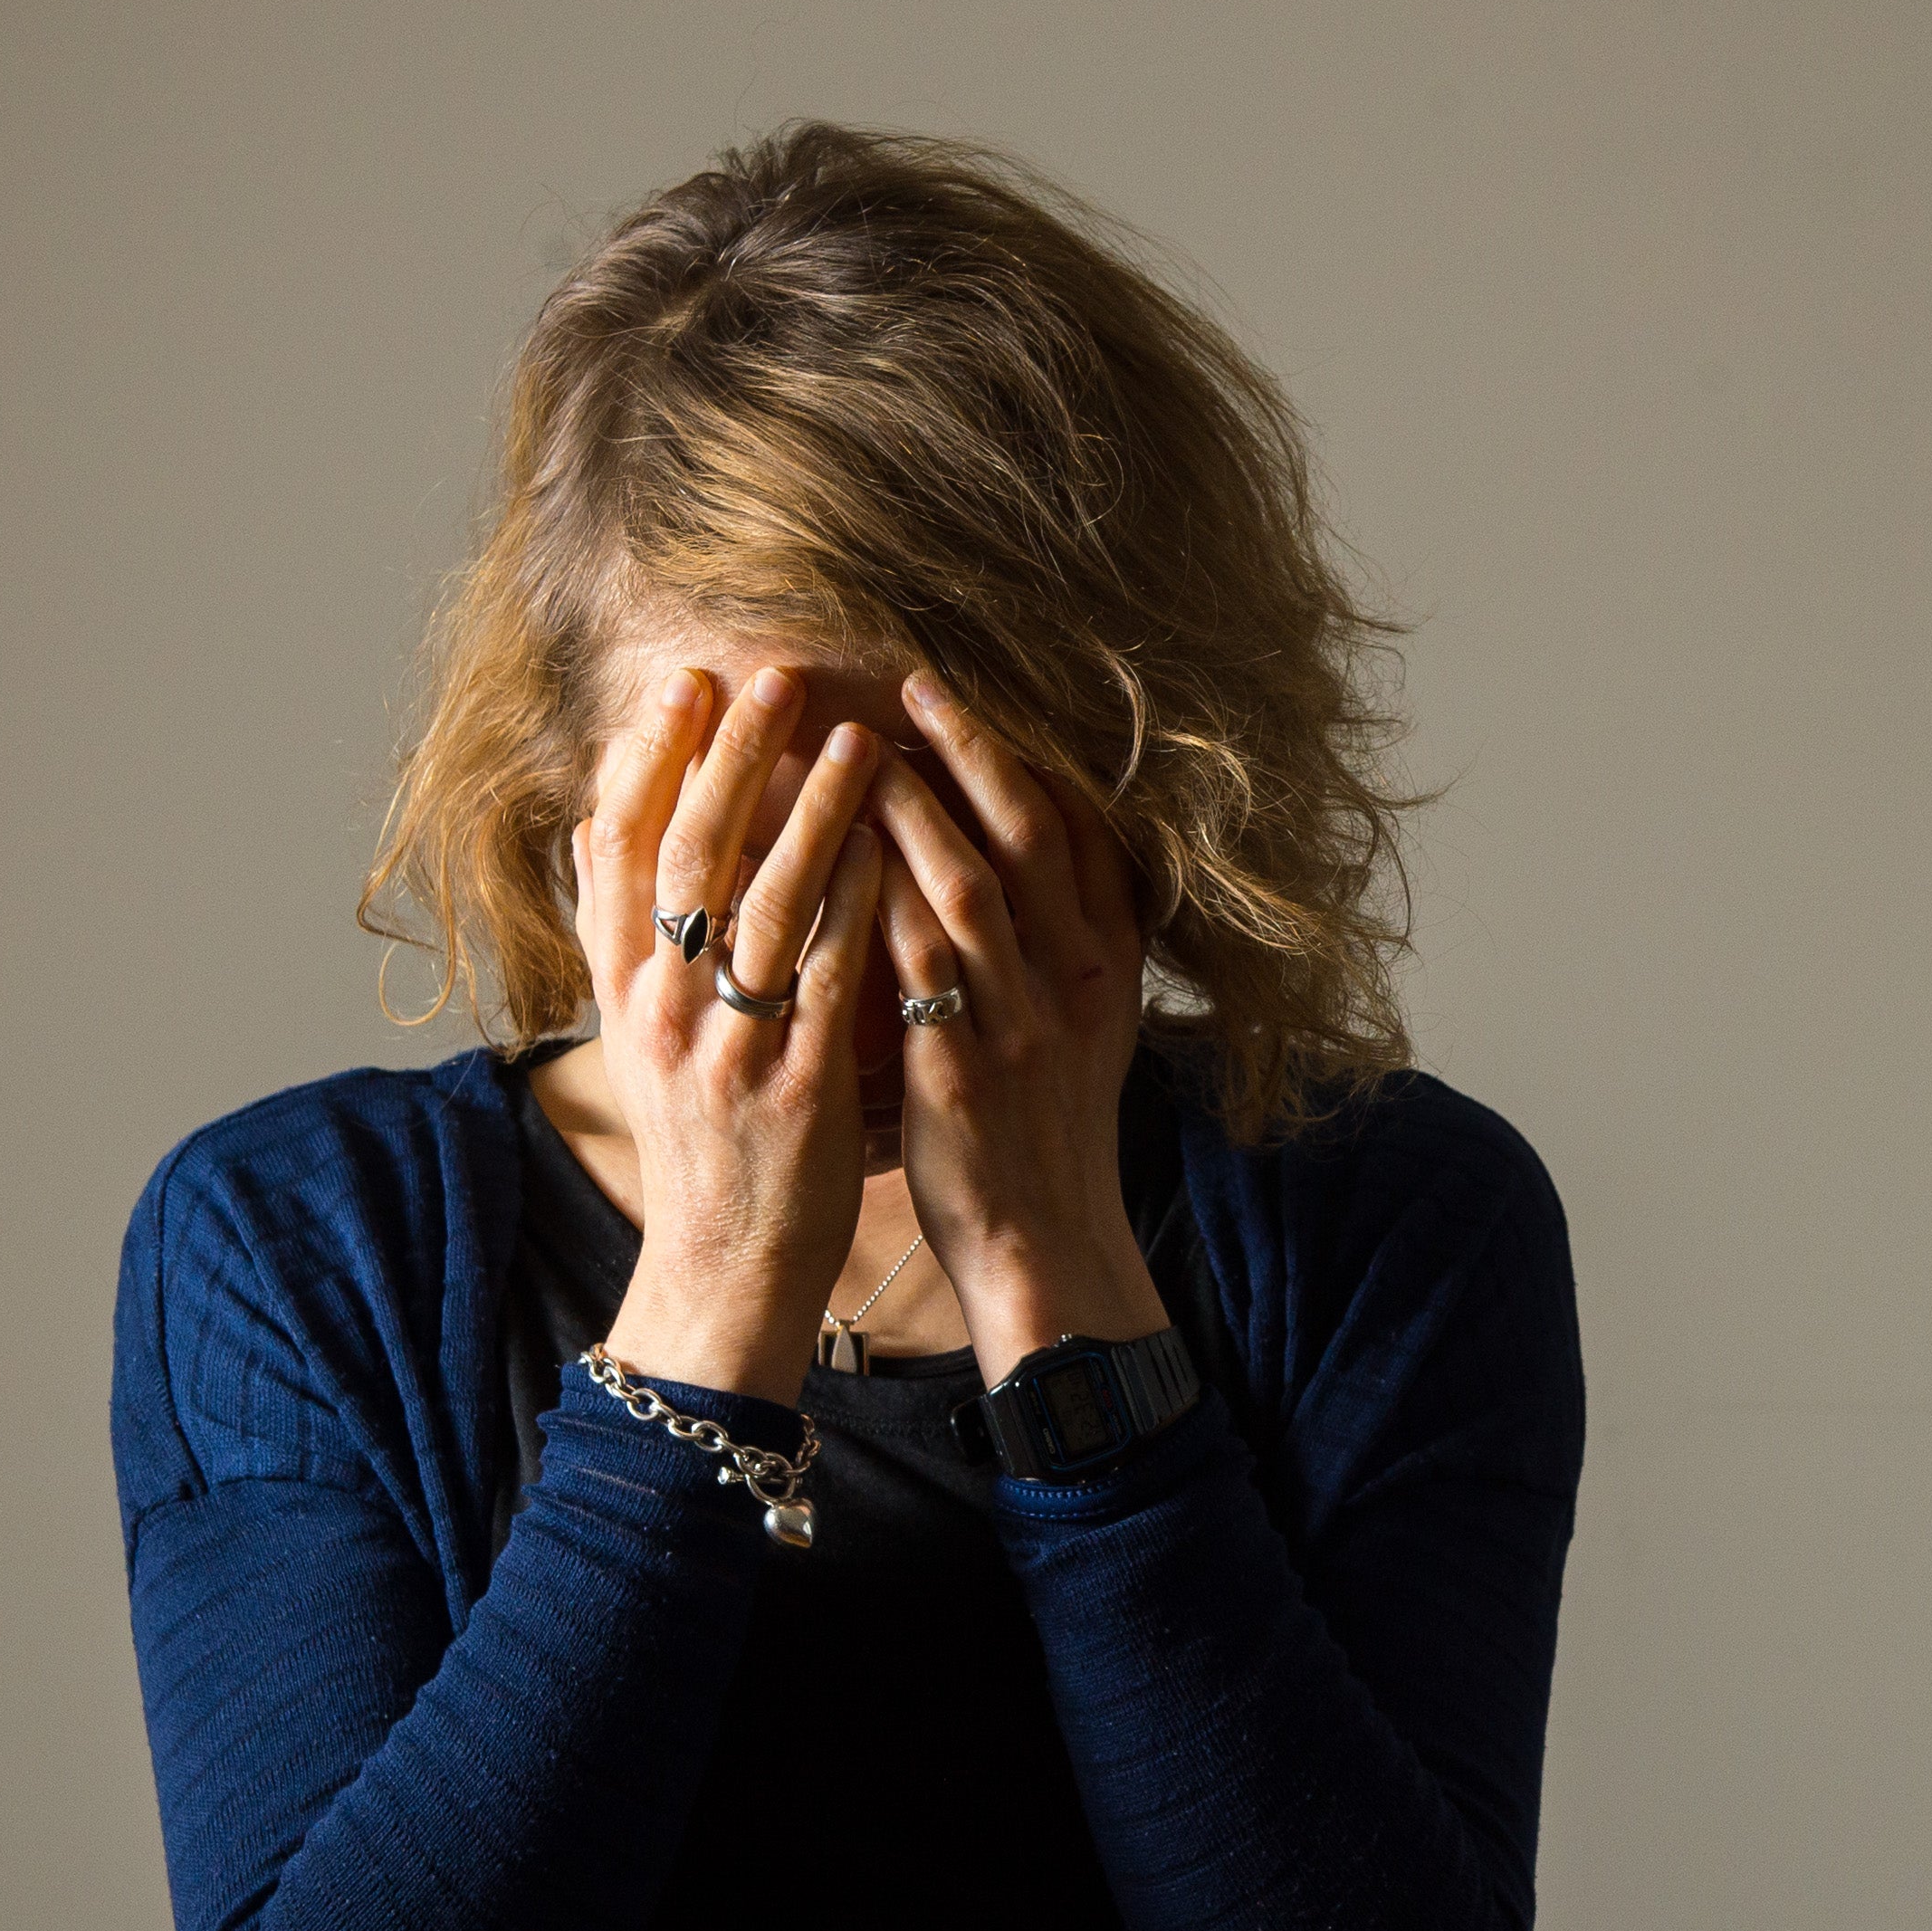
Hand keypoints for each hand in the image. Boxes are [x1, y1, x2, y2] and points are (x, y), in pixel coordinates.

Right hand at [573, 664, 894, 1401]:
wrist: (724, 1267)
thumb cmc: (701, 1139)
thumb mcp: (638, 1036)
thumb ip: (623, 937)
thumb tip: (594, 829)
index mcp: (620, 993)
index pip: (616, 851)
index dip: (647, 761)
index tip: (682, 686)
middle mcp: (660, 1013)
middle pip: (687, 859)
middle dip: (729, 758)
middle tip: (771, 676)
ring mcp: (726, 1051)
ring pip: (763, 907)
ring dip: (811, 814)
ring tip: (856, 739)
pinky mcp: (795, 1091)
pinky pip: (828, 981)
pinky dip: (857, 907)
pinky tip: (891, 848)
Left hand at [867, 670, 1168, 1385]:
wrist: (1046, 1246)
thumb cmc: (1043, 1134)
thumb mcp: (1081, 1030)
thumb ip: (1061, 947)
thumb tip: (1027, 864)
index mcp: (1109, 966)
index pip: (1084, 831)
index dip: (1027, 758)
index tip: (969, 704)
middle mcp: (1076, 982)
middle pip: (1029, 835)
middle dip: (971, 751)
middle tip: (908, 685)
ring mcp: (1024, 1026)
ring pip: (970, 887)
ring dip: (910, 809)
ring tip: (850, 749)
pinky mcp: (964, 1072)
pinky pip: (913, 966)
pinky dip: (872, 899)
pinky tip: (822, 856)